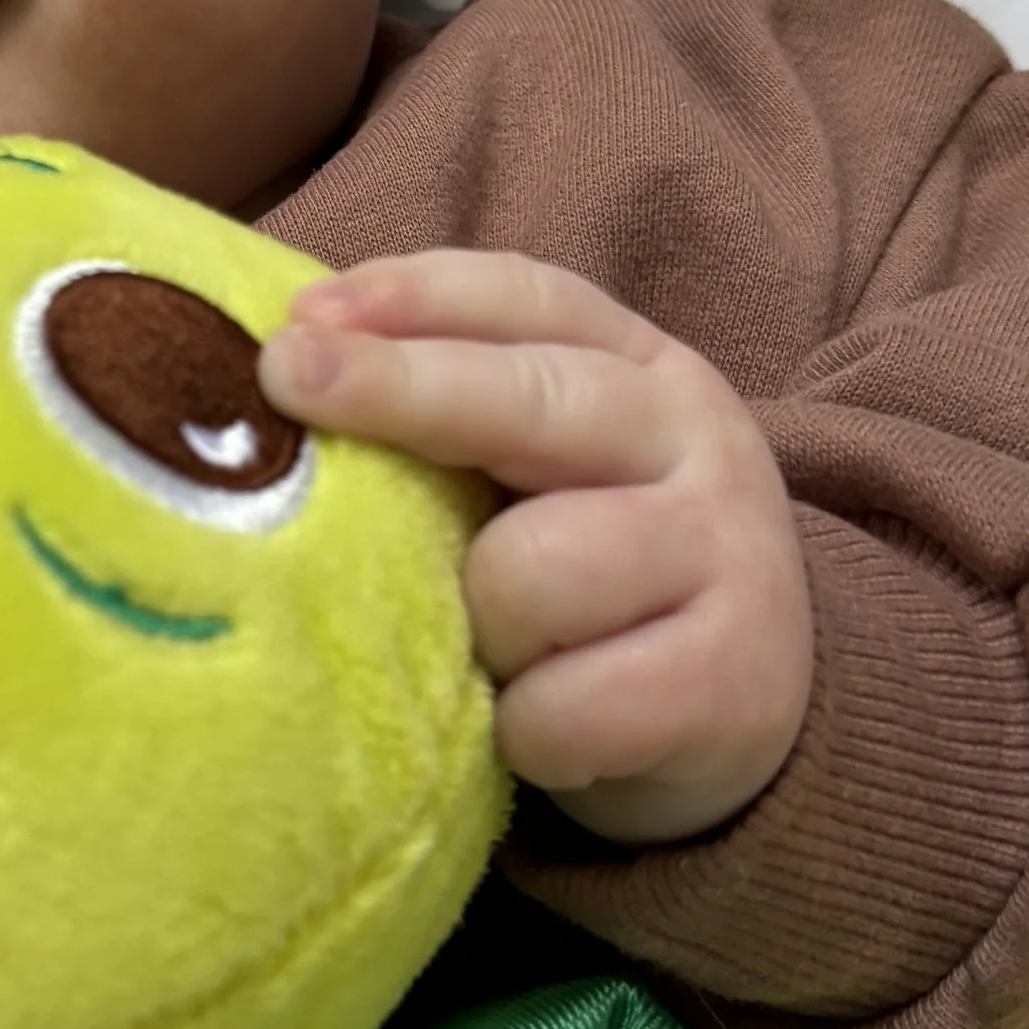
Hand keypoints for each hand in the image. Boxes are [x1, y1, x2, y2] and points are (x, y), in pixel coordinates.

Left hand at [259, 250, 813, 845]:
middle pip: (530, 401)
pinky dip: (530, 732)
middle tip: (285, 378)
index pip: (527, 301)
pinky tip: (546, 732)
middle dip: (399, 388)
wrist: (746, 715)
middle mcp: (696, 440)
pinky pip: (567, 706)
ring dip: (481, 630)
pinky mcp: (734, 679)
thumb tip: (282, 366)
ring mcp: (728, 555)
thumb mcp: (539, 478)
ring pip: (531, 571)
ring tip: (499, 658)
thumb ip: (449, 419)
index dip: (414, 296)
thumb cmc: (596, 585)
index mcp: (642, 370)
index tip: (302, 315)